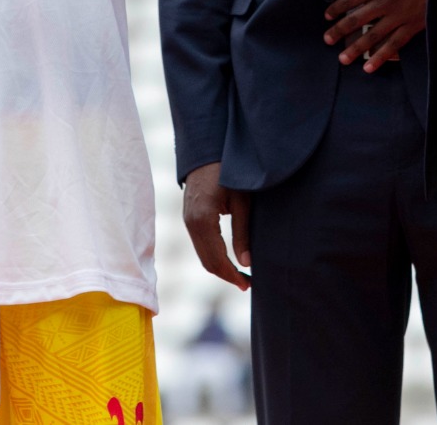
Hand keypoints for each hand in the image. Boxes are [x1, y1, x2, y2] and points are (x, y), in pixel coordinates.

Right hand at [181, 162, 250, 290]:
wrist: (207, 151)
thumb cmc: (228, 172)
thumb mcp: (241, 201)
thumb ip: (243, 233)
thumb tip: (246, 263)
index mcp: (203, 220)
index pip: (216, 259)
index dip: (232, 275)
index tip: (248, 285)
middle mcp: (190, 223)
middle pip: (207, 262)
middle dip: (227, 275)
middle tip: (247, 284)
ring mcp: (187, 220)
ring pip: (202, 255)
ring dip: (220, 268)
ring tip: (241, 274)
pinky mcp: (189, 218)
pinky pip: (200, 245)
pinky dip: (213, 256)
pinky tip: (228, 259)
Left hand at [323, 0, 427, 71]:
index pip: (350, 0)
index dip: (337, 9)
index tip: (327, 17)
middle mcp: (384, 3)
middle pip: (357, 20)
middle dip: (340, 32)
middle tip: (328, 41)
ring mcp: (399, 16)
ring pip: (373, 36)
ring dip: (357, 48)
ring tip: (344, 60)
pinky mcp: (413, 25)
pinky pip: (395, 44)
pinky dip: (381, 56)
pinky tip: (370, 67)